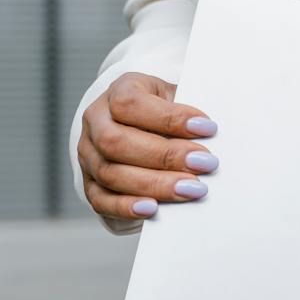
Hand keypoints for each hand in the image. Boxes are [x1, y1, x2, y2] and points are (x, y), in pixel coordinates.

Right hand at [76, 72, 218, 222]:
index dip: (169, 117)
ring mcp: (88, 154)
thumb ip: (186, 114)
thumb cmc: (163, 112)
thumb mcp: (175, 99)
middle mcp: (95, 121)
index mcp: (117, 91)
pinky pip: (101, 200)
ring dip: (154, 184)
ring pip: (110, 173)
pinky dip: (126, 207)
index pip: (130, 103)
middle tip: (203, 164)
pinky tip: (153, 209)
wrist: (140, 125)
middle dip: (164, 156)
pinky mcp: (90, 184)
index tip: (206, 128)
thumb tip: (210, 137)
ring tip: (190, 189)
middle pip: (116, 141)